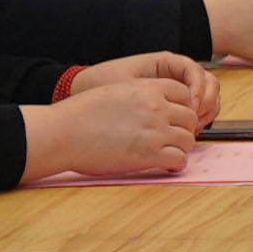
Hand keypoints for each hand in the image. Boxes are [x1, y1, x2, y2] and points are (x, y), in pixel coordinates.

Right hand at [25, 54, 216, 180]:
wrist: (63, 133)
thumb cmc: (81, 113)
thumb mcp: (116, 90)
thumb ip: (141, 95)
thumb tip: (156, 106)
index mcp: (147, 88)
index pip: (184, 93)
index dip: (180, 107)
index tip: (171, 118)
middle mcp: (156, 107)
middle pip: (190, 117)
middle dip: (182, 128)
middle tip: (169, 138)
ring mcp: (155, 130)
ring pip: (188, 140)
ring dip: (179, 147)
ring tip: (164, 152)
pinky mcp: (149, 154)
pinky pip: (179, 160)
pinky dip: (174, 164)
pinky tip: (162, 164)